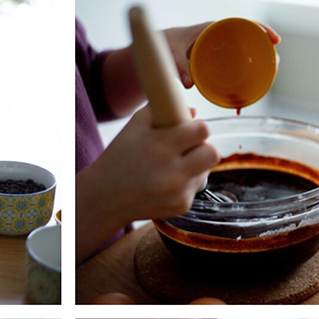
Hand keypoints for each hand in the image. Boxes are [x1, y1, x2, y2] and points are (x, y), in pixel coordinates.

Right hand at [88, 105, 218, 225]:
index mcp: (161, 146)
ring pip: (206, 172)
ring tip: (174, 167)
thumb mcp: (133, 128)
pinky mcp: (181, 206)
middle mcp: (173, 171)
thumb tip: (192, 112)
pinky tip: (166, 183)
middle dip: (204, 148)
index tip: (189, 131)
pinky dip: (185, 184)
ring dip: (195, 167)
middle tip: (190, 148)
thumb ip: (160, 111)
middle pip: (213, 153)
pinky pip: (195, 188)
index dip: (198, 128)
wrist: (105, 198)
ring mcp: (179, 192)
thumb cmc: (119, 158)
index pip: (202, 131)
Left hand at [163, 22, 281, 87]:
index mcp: (212, 28)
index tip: (275, 39)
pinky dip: (244, 77)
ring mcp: (219, 50)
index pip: (244, 24)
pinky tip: (248, 92)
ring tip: (268, 79)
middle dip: (266, 52)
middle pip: (250, 40)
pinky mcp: (216, 63)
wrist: (156, 49)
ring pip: (245, 55)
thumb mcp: (170, 54)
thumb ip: (179, 67)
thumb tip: (189, 84)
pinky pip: (235, 67)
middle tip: (275, 66)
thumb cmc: (165, 45)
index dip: (262, 30)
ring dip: (258, 66)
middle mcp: (219, 37)